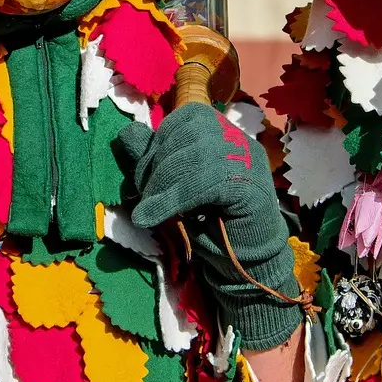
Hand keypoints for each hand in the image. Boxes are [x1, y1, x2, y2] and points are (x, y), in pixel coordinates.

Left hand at [116, 102, 302, 349]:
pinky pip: (210, 182)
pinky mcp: (253, 189)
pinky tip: (155, 216)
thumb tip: (128, 133)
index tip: (146, 174)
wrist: (241, 265)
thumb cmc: (208, 224)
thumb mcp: (171, 188)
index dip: (162, 139)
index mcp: (224, 134)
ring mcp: (251, 163)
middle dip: (160, 163)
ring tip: (148, 210)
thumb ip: (152, 161)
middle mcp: (241, 142)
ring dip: (164, 183)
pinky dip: (175, 198)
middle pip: (195, 132)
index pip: (190, 116)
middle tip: (145, 195)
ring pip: (201, 155)